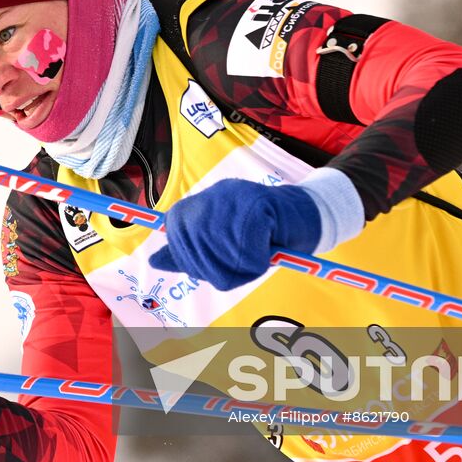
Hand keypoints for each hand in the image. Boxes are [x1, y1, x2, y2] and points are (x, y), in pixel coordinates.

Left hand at [148, 168, 364, 290]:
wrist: (307, 217)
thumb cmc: (264, 237)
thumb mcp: (222, 248)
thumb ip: (189, 253)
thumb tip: (154, 262)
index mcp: (202, 201)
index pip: (176, 231)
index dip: (191, 257)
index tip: (214, 266)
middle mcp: (215, 194)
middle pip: (196, 243)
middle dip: (216, 267)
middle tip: (241, 266)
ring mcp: (236, 196)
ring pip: (220, 250)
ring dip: (241, 267)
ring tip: (257, 258)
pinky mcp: (258, 206)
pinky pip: (246, 250)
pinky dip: (258, 262)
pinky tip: (268, 252)